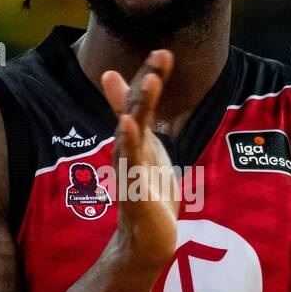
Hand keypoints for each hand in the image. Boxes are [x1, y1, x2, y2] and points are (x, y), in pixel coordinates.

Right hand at [101, 50, 179, 268]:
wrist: (147, 239)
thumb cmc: (149, 191)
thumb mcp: (149, 149)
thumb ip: (142, 121)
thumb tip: (140, 96)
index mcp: (138, 137)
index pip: (143, 100)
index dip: (151, 76)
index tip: (163, 53)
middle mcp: (130, 147)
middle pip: (138, 108)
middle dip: (148, 81)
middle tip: (160, 55)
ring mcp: (130, 166)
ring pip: (134, 130)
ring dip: (140, 103)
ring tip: (150, 80)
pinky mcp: (135, 187)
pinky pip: (131, 160)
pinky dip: (129, 140)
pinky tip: (127, 122)